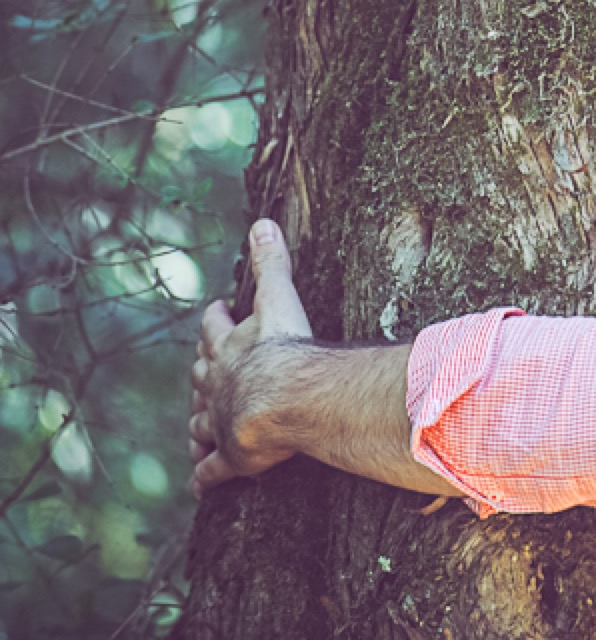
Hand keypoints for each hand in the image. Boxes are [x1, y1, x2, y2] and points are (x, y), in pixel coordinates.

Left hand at [188, 218, 313, 496]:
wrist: (286, 398)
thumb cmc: (287, 348)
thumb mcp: (279, 300)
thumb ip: (272, 264)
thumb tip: (262, 222)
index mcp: (229, 347)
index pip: (215, 329)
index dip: (215, 321)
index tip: (215, 311)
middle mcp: (218, 384)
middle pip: (202, 374)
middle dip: (203, 371)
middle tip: (204, 367)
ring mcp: (221, 423)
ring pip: (201, 422)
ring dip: (200, 423)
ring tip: (198, 426)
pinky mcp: (230, 457)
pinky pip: (212, 471)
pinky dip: (204, 477)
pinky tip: (197, 485)